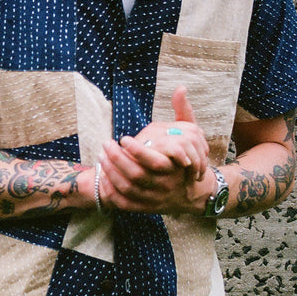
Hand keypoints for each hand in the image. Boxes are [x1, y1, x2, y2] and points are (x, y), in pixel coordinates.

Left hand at [97, 87, 211, 214]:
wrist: (195, 193)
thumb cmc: (189, 158)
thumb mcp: (191, 134)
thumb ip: (184, 111)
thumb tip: (180, 87)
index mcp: (174, 168)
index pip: (152, 161)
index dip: (135, 150)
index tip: (123, 138)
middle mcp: (165, 186)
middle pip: (135, 175)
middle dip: (116, 159)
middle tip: (104, 145)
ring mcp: (154, 200)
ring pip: (126, 189)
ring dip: (110, 173)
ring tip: (101, 157)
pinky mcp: (145, 209)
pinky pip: (124, 203)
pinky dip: (111, 191)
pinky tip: (103, 177)